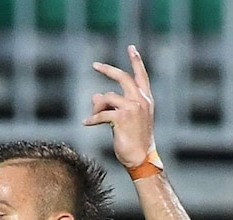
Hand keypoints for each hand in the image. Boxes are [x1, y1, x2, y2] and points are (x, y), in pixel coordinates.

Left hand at [83, 47, 156, 169]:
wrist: (141, 159)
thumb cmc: (135, 141)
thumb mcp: (125, 120)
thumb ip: (114, 106)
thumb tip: (94, 95)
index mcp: (146, 100)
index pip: (141, 76)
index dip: (136, 61)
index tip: (131, 48)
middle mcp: (141, 100)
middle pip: (122, 77)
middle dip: (107, 69)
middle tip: (94, 65)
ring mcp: (132, 108)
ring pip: (107, 97)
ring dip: (97, 106)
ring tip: (92, 116)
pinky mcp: (121, 118)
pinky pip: (101, 114)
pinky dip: (92, 119)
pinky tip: (86, 122)